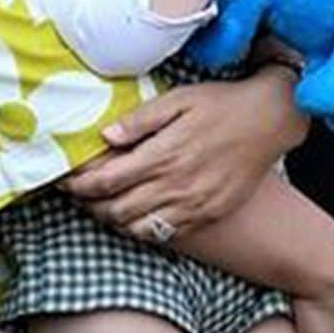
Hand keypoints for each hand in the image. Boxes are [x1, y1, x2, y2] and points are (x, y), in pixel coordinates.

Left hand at [60, 66, 306, 238]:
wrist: (270, 120)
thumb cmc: (221, 104)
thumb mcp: (178, 99)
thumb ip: (140, 120)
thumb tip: (105, 136)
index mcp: (163, 154)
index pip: (107, 180)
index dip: (79, 184)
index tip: (64, 180)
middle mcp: (176, 185)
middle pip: (116, 210)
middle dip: (89, 205)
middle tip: (76, 195)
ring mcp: (193, 204)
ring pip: (138, 227)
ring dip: (112, 220)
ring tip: (100, 206)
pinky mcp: (208, 214)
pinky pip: (165, 233)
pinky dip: (141, 228)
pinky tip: (134, 214)